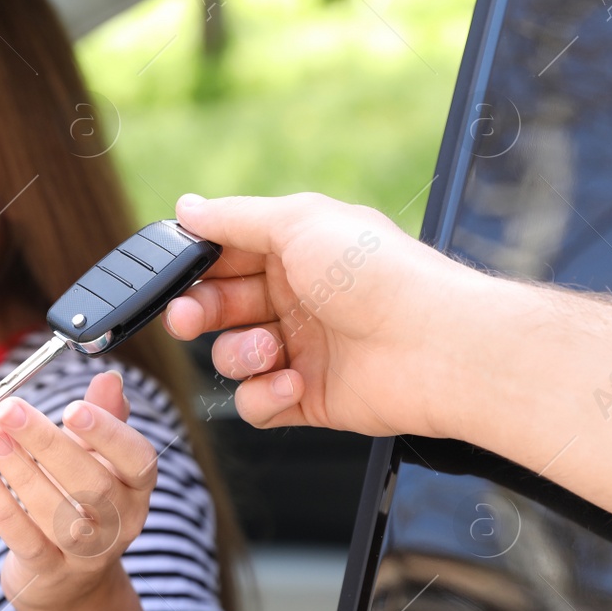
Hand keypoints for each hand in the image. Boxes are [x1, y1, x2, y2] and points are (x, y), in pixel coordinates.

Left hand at [0, 370, 158, 610]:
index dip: (108, 434)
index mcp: (136, 489)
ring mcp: (86, 553)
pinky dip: (2, 507)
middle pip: (91, 483)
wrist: (71, 586)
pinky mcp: (49, 574)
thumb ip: (103, 419)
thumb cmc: (83, 504)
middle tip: (8, 410)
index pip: (137, 460)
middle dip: (47, 442)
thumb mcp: (98, 461)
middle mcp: (120, 523)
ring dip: (19, 470)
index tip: (72, 407)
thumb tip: (109, 378)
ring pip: (56, 511)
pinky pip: (26, 540)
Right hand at [163, 192, 481, 437]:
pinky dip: (264, 396)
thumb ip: (235, 218)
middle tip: (189, 318)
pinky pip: (257, 403)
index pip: (225, 255)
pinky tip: (292, 383)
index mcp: (296, 250)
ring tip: (269, 352)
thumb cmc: (380, 276)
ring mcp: (302, 349)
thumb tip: (187, 207)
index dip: (195, 266)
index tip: (175, 273)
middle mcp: (297, 298)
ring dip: (238, 355)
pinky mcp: (309, 397)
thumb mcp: (300, 222)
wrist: (437, 347)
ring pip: (232, 356)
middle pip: (219, 307)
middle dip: (198, 313)